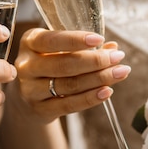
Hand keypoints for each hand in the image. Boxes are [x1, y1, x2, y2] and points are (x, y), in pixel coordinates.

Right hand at [14, 28, 130, 122]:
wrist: (28, 95)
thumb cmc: (48, 63)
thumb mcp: (58, 48)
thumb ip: (83, 46)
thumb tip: (112, 47)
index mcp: (30, 42)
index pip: (52, 40)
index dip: (76, 40)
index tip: (99, 39)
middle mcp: (26, 66)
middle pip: (64, 65)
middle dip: (95, 61)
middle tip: (118, 58)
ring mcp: (30, 89)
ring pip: (69, 85)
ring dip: (99, 79)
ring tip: (120, 72)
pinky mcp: (39, 109)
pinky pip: (69, 105)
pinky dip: (90, 98)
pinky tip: (107, 91)